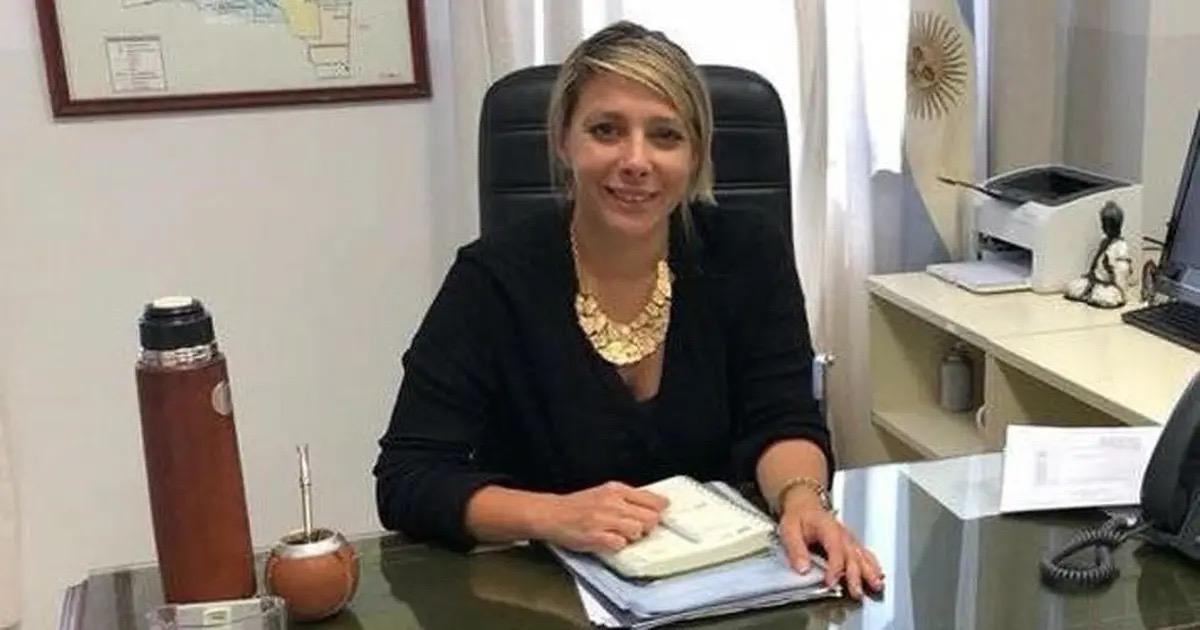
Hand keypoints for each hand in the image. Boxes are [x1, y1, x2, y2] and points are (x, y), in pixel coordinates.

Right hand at [535, 481, 666, 552]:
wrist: (552, 514)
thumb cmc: (578, 506)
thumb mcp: (604, 492)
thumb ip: (627, 498)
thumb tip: (655, 506)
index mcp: (616, 489)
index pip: (652, 499)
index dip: (660, 509)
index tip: (661, 514)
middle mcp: (612, 502)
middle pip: (650, 518)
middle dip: (647, 526)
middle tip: (638, 528)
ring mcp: (604, 520)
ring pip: (637, 531)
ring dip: (632, 537)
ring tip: (620, 535)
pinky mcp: (596, 536)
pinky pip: (620, 545)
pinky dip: (617, 546)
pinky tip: (608, 541)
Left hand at [778, 495, 883, 599]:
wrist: (804, 505)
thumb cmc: (798, 517)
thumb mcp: (789, 530)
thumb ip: (796, 549)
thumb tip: (802, 568)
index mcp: (828, 528)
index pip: (835, 550)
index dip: (834, 568)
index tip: (830, 583)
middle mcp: (842, 534)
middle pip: (852, 556)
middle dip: (855, 575)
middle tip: (856, 592)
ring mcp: (849, 538)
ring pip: (862, 556)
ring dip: (869, 571)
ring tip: (875, 585)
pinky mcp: (851, 543)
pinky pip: (865, 554)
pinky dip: (873, 565)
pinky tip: (878, 575)